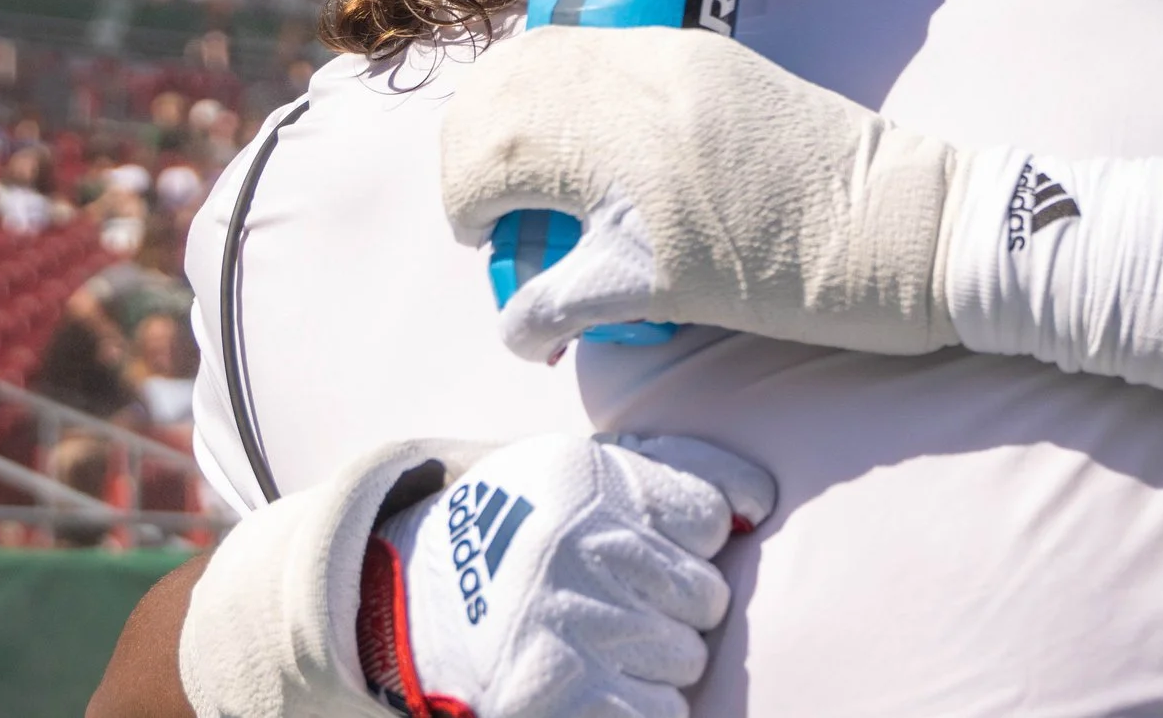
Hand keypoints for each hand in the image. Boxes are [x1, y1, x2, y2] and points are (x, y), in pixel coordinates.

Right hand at [363, 432, 774, 717]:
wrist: (400, 599)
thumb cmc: (522, 531)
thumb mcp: (584, 472)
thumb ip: (680, 469)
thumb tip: (761, 503)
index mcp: (594, 483)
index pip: (710, 519)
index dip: (688, 546)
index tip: (649, 553)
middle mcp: (581, 548)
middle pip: (705, 598)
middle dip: (674, 611)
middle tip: (618, 610)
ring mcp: (567, 623)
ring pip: (685, 661)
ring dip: (653, 665)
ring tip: (597, 647)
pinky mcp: (555, 694)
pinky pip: (659, 714)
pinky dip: (638, 708)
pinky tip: (598, 689)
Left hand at [440, 25, 966, 363]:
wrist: (927, 226)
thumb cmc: (850, 176)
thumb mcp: (747, 99)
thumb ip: (671, 100)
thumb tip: (594, 135)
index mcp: (676, 53)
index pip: (536, 54)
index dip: (494, 103)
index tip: (503, 145)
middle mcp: (650, 99)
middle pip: (501, 110)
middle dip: (468, 163)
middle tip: (482, 210)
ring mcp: (650, 181)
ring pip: (503, 183)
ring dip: (480, 223)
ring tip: (499, 255)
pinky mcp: (662, 267)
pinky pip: (547, 296)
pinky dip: (523, 322)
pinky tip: (538, 338)